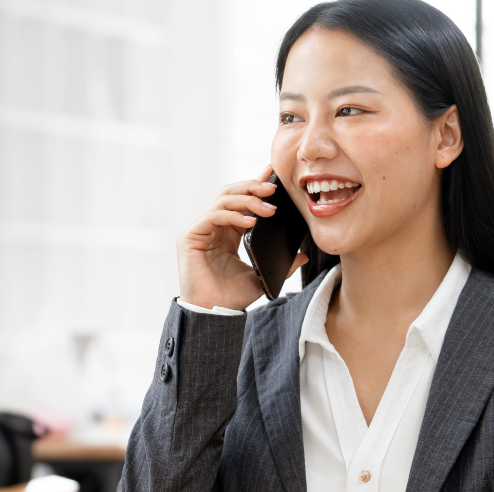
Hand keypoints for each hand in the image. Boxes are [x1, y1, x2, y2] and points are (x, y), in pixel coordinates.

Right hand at [177, 165, 306, 310]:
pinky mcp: (191, 236)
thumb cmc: (232, 297)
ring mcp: (201, 230)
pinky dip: (234, 215)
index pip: (242, 201)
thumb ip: (282, 265)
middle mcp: (213, 227)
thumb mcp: (262, 276)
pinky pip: (214, 215)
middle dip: (253, 187)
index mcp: (228, 233)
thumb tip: (303, 255)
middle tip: (274, 188)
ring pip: (223, 199)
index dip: (256, 185)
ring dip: (248, 199)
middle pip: (231, 193)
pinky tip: (252, 221)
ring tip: (269, 208)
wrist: (213, 314)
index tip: (274, 175)